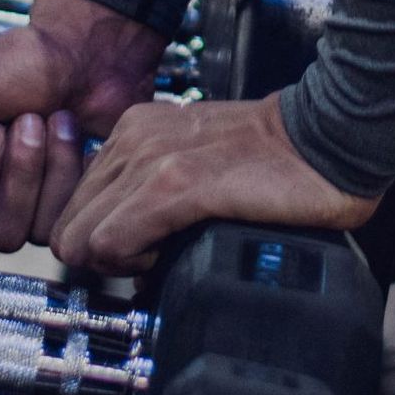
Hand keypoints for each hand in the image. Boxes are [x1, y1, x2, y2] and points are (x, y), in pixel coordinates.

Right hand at [0, 0, 167, 250]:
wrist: (79, 50)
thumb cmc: (15, 62)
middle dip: (17, 169)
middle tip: (25, 120)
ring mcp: (27, 207)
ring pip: (31, 232)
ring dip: (44, 165)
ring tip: (49, 121)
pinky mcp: (66, 205)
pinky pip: (66, 218)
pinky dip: (70, 167)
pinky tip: (68, 132)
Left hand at [50, 92, 377, 277]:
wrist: (328, 138)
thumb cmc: (275, 160)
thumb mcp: (196, 163)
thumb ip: (154, 192)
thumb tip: (129, 250)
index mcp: (136, 130)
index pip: (74, 206)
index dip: (100, 242)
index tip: (137, 252)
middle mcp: (134, 137)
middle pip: (66, 227)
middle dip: (99, 258)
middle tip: (147, 261)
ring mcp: (150, 158)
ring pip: (79, 240)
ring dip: (116, 263)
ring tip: (162, 254)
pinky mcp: (174, 184)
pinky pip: (111, 244)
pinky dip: (132, 264)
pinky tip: (172, 252)